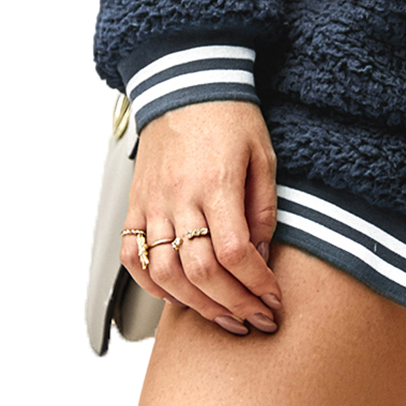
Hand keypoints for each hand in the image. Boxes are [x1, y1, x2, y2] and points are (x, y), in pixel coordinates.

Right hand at [120, 100, 281, 336]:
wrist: (187, 85)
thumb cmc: (229, 117)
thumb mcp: (263, 155)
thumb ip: (262, 208)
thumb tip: (259, 255)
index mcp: (216, 183)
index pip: (234, 252)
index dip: (255, 284)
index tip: (273, 299)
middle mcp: (179, 198)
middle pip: (199, 271)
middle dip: (232, 305)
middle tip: (254, 320)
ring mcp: (152, 204)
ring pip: (164, 273)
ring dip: (195, 305)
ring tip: (222, 317)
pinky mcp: (135, 205)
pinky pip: (133, 257)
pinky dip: (151, 285)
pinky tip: (176, 297)